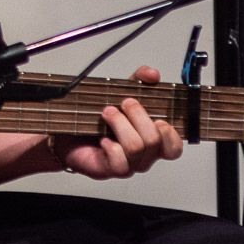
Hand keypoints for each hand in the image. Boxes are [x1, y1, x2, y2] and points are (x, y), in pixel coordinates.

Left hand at [52, 66, 183, 178]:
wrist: (70, 135)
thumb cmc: (99, 118)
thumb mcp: (121, 93)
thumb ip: (139, 81)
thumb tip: (152, 74)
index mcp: (152, 140)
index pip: (174, 147)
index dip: (170, 133)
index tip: (157, 117)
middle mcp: (144, 155)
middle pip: (155, 141)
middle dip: (138, 116)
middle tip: (124, 103)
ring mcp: (129, 164)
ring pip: (136, 147)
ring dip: (120, 124)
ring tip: (107, 113)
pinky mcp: (111, 170)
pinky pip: (119, 162)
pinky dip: (111, 146)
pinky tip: (102, 138)